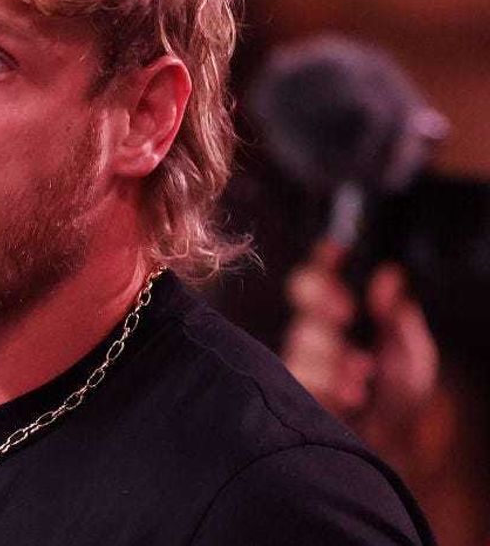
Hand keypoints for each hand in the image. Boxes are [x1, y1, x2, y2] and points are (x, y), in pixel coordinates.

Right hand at [282, 241, 437, 432]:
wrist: (397, 454)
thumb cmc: (402, 407)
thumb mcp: (414, 357)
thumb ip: (400, 318)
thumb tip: (388, 277)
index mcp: (339, 319)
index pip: (320, 279)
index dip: (323, 261)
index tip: (338, 251)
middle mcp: (316, 337)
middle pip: (300, 295)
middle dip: (321, 298)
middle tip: (345, 313)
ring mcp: (301, 365)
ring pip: (298, 338)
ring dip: (331, 353)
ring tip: (362, 372)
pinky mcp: (291, 394)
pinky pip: (296, 376)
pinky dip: (327, 382)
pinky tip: (351, 392)